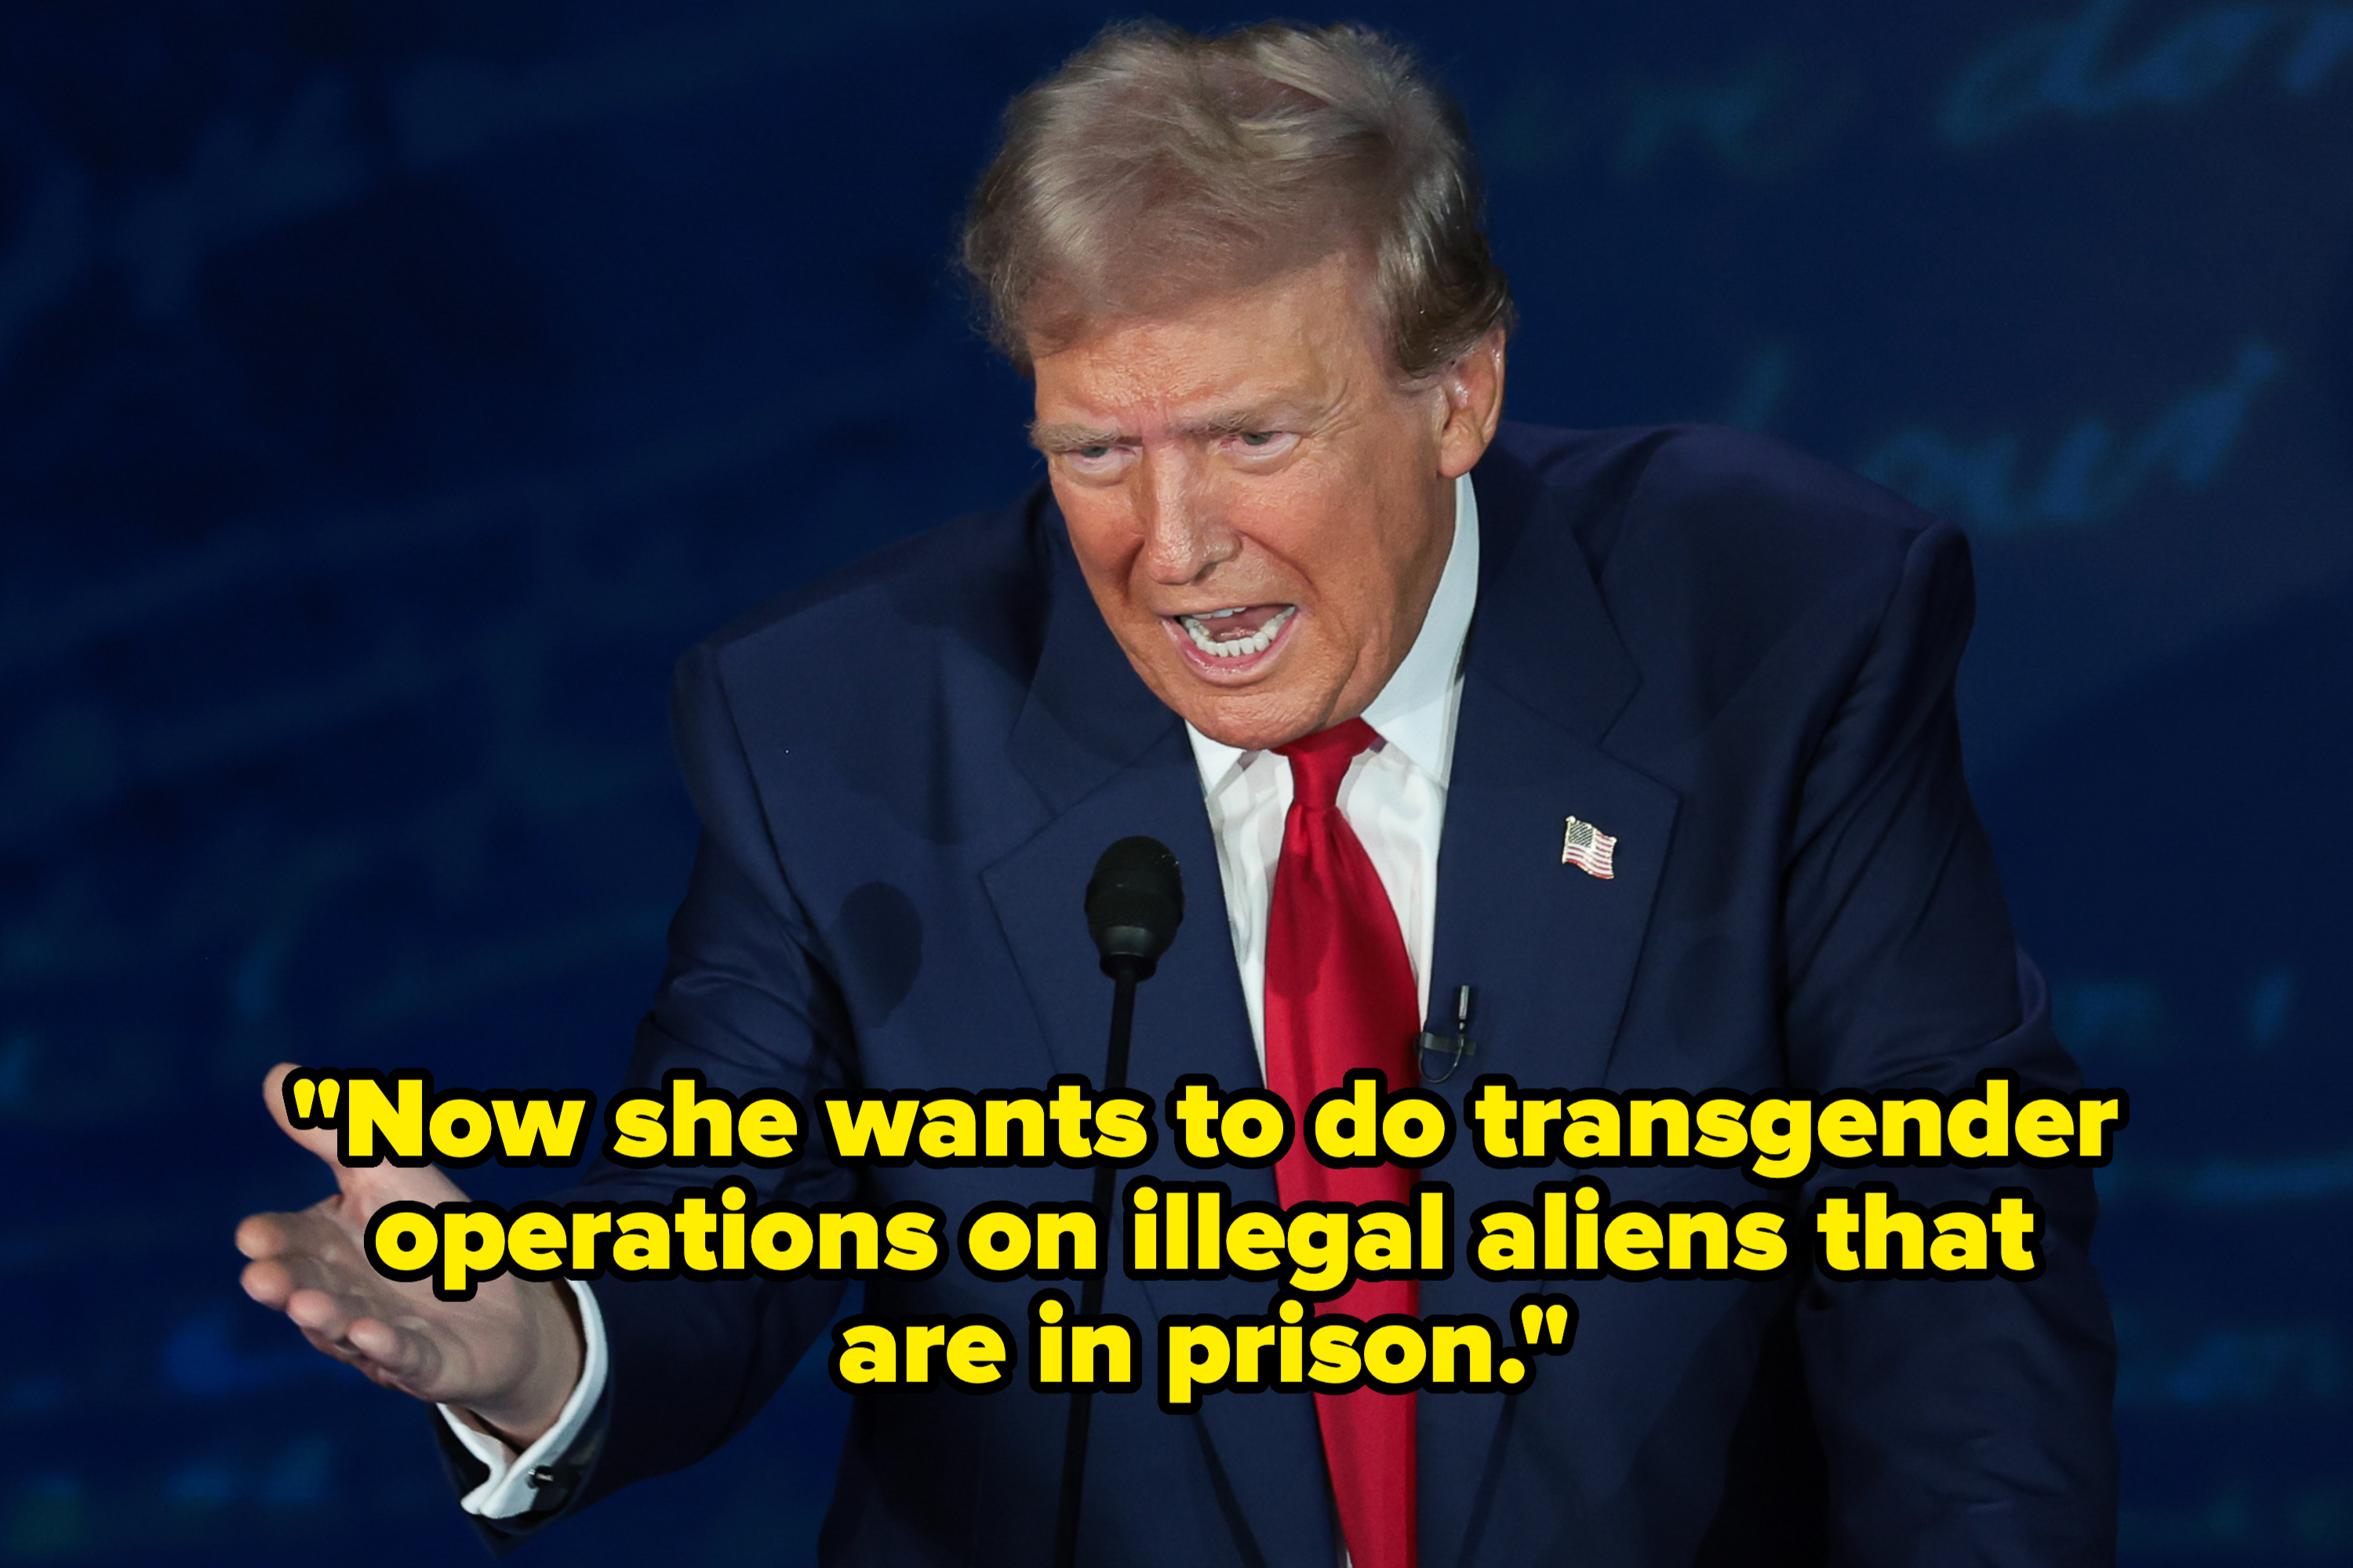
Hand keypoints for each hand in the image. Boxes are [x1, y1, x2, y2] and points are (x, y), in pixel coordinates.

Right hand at [236, 1063, 583, 1447]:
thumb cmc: (432, 1230)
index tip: (252, 1234)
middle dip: (284, 1284)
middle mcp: (343, 1296)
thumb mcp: (388, 1168)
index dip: (272, 1239)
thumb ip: (334, 1130)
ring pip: (346, 1328)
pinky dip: (388, 1350)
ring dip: (326, 1319)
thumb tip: (275, 1073)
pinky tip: (373, 1336)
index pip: (291, 1240)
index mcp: (328, 1248)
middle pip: (307, 1288)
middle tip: (260, 1277)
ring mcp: (380, 1335)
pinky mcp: (428, 1364)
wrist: (506, 1302)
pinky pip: (405, 1359)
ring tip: (308, 1306)